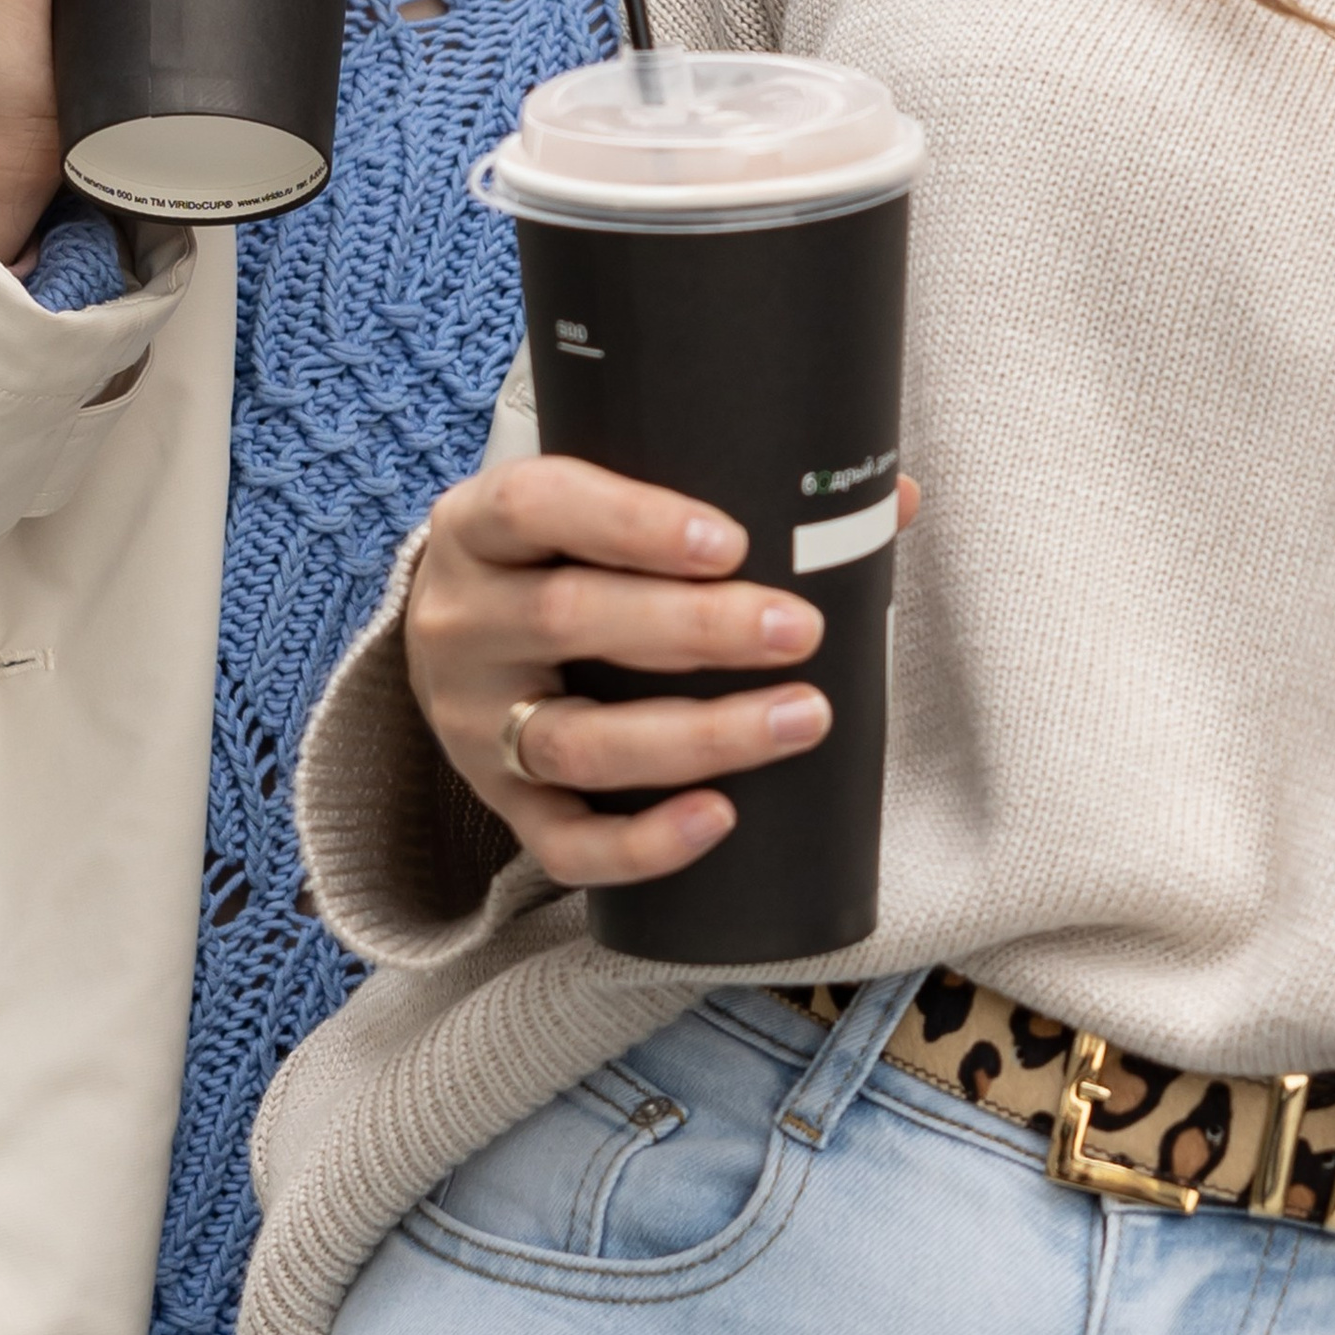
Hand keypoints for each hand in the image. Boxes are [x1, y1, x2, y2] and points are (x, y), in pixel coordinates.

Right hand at [403, 454, 920, 889]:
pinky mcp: (499, 802)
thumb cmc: (551, 559)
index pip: (536, 505)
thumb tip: (887, 497)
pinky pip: (565, 842)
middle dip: (696, 628)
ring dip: (699, 735)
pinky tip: (722, 817)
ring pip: (578, 741)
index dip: (632, 522)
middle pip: (568, 619)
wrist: (447, 638)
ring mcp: (473, 721)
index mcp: (479, 526)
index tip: (731, 540)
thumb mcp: (590, 508)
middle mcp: (462, 620)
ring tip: (801, 717)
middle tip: (801, 629)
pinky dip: (645, 841)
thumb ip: (718, 492)